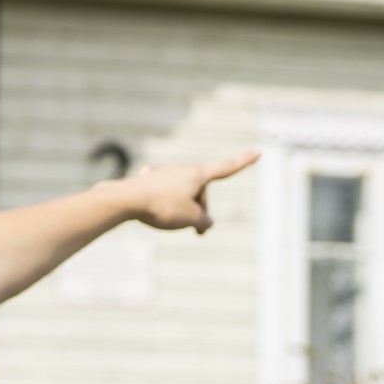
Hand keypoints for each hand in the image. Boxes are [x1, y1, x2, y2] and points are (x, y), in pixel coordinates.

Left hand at [114, 150, 260, 234]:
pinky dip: (160, 203)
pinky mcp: (145, 180)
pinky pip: (160, 194)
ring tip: (167, 220)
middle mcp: (180, 169)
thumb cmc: (162, 208)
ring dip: (180, 209)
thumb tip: (205, 222)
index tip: (258, 152)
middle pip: (199, 192)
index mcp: (197, 174)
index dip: (243, 162)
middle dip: (199, 211)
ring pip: (180, 194)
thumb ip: (204, 220)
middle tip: (195, 231)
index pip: (226, 168)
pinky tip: (149, 204)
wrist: (126, 201)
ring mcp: (162, 172)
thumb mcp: (191, 218)